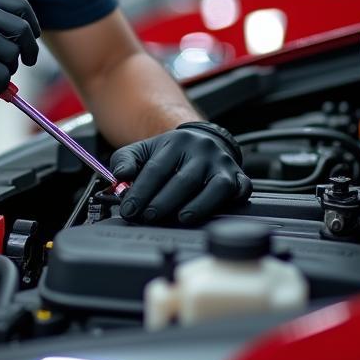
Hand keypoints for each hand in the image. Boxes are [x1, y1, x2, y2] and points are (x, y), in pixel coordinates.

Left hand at [110, 124, 250, 225]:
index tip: (129, 209)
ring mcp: (222, 164)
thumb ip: (125, 161)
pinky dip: (230, 202)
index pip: (157, 169)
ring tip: (179, 218)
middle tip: (148, 217)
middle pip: (185, 179)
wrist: (202, 142)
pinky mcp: (239, 177)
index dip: (141, 191)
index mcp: (176, 142)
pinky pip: (240, 190)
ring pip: (215, 186)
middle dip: (164, 202)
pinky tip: (214, 213)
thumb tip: (120, 176)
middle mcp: (202, 150)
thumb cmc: (170, 153)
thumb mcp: (143, 150)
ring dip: (197, 205)